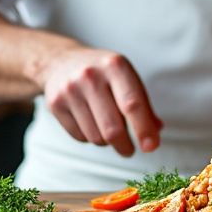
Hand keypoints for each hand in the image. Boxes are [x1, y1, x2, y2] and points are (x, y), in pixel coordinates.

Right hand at [38, 46, 162, 156]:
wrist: (62, 61)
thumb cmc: (103, 73)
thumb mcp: (126, 78)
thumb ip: (143, 105)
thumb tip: (155, 132)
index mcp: (115, 66)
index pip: (132, 104)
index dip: (143, 129)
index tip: (151, 146)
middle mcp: (91, 76)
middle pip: (112, 128)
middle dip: (125, 146)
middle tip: (129, 150)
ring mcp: (70, 89)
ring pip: (96, 137)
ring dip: (106, 141)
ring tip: (106, 127)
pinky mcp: (55, 103)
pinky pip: (79, 137)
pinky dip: (89, 137)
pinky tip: (89, 122)